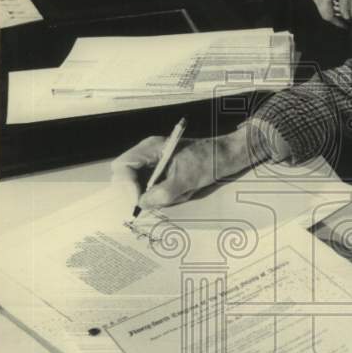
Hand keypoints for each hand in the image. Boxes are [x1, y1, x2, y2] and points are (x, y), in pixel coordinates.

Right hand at [110, 130, 256, 210]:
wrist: (228, 156)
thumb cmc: (210, 160)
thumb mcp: (187, 178)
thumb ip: (163, 192)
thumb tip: (142, 204)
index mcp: (151, 148)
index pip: (123, 166)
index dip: (125, 186)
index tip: (138, 201)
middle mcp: (147, 155)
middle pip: (125, 177)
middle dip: (137, 193)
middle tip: (155, 203)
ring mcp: (153, 165)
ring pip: (138, 187)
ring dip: (153, 196)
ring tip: (176, 194)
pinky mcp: (161, 175)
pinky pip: (152, 190)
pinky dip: (162, 197)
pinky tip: (180, 193)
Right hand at [309, 0, 348, 28]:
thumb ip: (345, 3)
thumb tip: (347, 16)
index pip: (328, 17)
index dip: (337, 23)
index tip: (346, 25)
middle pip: (324, 12)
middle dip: (336, 16)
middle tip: (347, 16)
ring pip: (323, 6)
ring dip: (334, 8)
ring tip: (346, 7)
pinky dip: (331, 2)